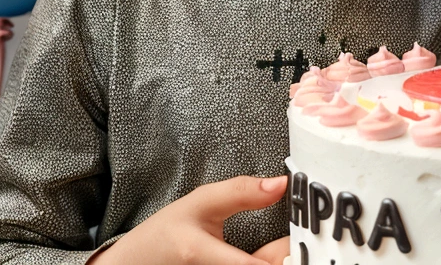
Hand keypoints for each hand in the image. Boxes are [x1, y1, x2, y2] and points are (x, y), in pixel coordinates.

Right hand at [88, 175, 287, 264]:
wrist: (135, 263)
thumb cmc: (168, 232)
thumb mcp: (201, 202)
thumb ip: (242, 192)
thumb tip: (283, 184)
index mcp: (199, 255)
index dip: (282, 258)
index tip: (305, 244)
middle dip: (284, 261)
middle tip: (303, 245)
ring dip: (273, 263)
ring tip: (286, 250)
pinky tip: (268, 259)